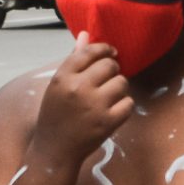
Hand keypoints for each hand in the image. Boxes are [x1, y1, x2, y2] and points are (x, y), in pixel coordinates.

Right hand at [28, 34, 133, 165]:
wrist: (55, 150)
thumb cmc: (56, 115)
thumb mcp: (58, 85)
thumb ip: (73, 60)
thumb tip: (85, 34)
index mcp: (63, 77)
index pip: (89, 52)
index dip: (104, 48)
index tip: (112, 52)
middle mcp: (78, 88)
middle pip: (110, 65)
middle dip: (113, 70)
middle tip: (108, 79)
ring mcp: (95, 105)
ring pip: (122, 83)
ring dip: (119, 88)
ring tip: (108, 97)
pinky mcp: (108, 122)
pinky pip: (128, 103)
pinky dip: (124, 106)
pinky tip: (113, 111)